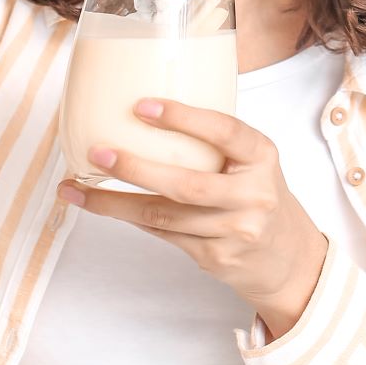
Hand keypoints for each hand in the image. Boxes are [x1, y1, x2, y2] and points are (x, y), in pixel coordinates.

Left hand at [57, 99, 328, 339]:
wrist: (289, 258)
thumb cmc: (258, 194)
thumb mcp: (253, 161)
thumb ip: (216, 142)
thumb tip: (146, 111)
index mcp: (262, 157)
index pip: (225, 131)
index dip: (183, 118)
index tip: (142, 106)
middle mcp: (253, 195)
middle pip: (186, 184)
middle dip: (135, 169)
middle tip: (97, 152)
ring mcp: (235, 231)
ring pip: (164, 216)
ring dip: (114, 203)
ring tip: (76, 188)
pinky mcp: (216, 257)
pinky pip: (164, 234)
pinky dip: (131, 218)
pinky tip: (104, 206)